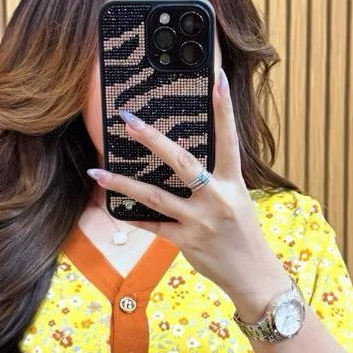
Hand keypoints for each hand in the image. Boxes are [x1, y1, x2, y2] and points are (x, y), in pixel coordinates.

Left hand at [86, 67, 286, 309]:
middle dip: (152, 140)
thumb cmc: (243, 235)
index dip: (224, 108)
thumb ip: (214, 182)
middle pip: (181, 162)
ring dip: (124, 184)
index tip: (217, 77)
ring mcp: (201, 221)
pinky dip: (133, 217)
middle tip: (128, 120)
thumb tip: (183, 162)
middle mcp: (217, 198)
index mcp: (233, 183)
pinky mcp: (187, 241)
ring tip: (99, 172)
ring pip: (155, 196)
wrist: (253, 275)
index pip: (228, 139)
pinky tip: (113, 208)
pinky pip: (153, 226)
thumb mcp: (237, 201)